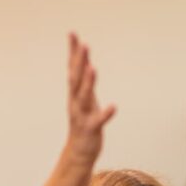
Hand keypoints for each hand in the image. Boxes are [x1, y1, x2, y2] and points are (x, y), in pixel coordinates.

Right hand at [66, 32, 115, 162]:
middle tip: (84, 45)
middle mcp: (76, 102)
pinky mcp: (91, 129)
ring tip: (93, 68)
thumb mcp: (83, 100)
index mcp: (75, 94)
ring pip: (84, 97)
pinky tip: (114, 107)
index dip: (73, 52)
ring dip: (88, 83)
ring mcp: (82, 115)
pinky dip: (105, 113)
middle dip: (79, 62)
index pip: (72, 68)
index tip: (73, 33)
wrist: (79, 152)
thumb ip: (84, 82)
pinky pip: (99, 120)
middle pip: (76, 79)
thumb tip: (85, 63)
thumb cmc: (84, 123)